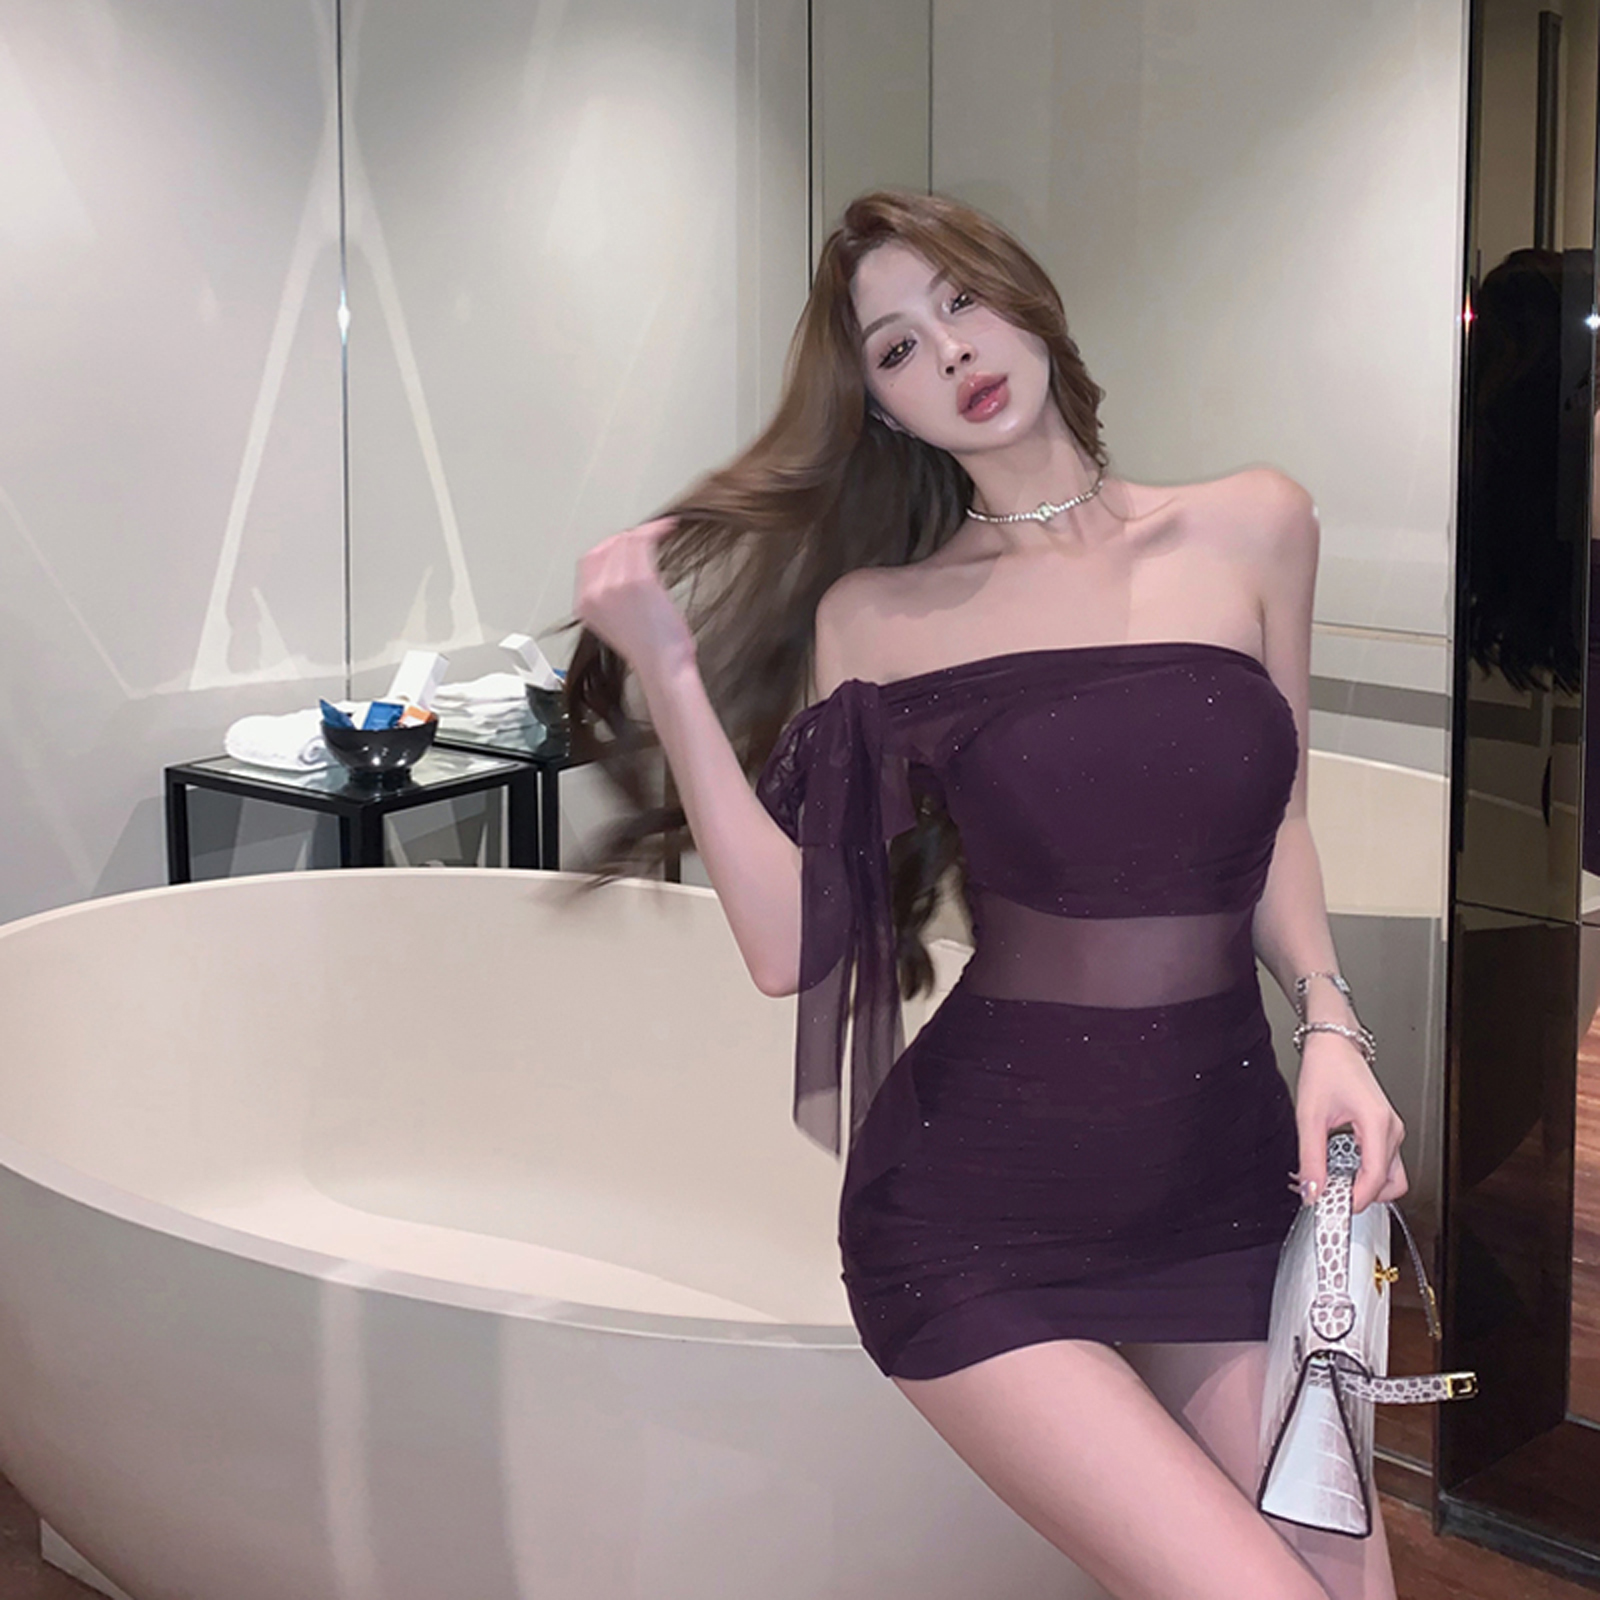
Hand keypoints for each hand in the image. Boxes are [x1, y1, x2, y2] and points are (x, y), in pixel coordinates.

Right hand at [573, 516, 696, 680]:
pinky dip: (657, 530)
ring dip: (645, 532)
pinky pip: (644, 542)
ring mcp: (615, 585)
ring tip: (660, 531)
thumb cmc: (649, 651)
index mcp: (584, 603)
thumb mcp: (615, 623)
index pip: (590, 558)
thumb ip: (610, 598)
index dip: (610, 545)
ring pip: (626, 541)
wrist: (662, 666)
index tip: (628, 541)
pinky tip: (666, 529)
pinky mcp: (638, 580)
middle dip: (628, 536)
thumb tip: (622, 569)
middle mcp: (594, 592)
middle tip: (647, 535)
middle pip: (606, 545)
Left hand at [1290, 1032, 1407, 1215]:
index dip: (1357, 1199)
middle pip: (1392, 1184)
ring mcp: (1391, 1130)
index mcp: (1377, 1123)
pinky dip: (1364, 1172)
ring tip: (1333, 1181)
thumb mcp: (1309, 1116)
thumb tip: (1312, 1191)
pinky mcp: (1384, 1130)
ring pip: (1391, 1176)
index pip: (1376, 1177)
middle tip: (1333, 1197)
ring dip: (1366, 1186)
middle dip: (1364, 1196)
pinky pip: (1382, 1162)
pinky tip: (1338, 1167)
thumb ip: (1310, 1158)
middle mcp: (1391, 1129)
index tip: (1335, 1207)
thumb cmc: (1325, 1068)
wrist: (1334, 1045)